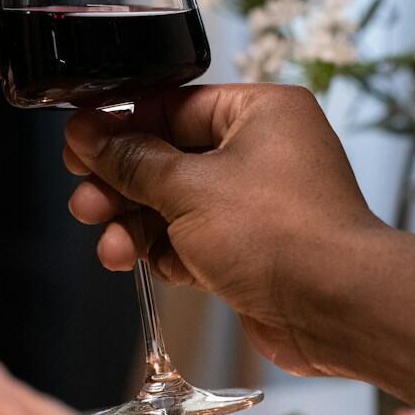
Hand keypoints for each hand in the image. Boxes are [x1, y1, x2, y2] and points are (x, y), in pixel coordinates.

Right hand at [62, 84, 414, 395]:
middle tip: (86, 201)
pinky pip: (193, 240)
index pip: (173, 106)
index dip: (121, 127)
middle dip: (122, 185)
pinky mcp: (252, 249)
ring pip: (176, 204)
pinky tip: (141, 264)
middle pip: (169, 157)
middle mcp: (263, 152)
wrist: (337, 308)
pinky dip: (165, 253)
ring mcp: (258, 203)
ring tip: (110, 246)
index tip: (78, 146)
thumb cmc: (280, 235)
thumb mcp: (189, 189)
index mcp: (260, 113)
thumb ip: (132, 161)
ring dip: (136, 226)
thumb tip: (88, 135)